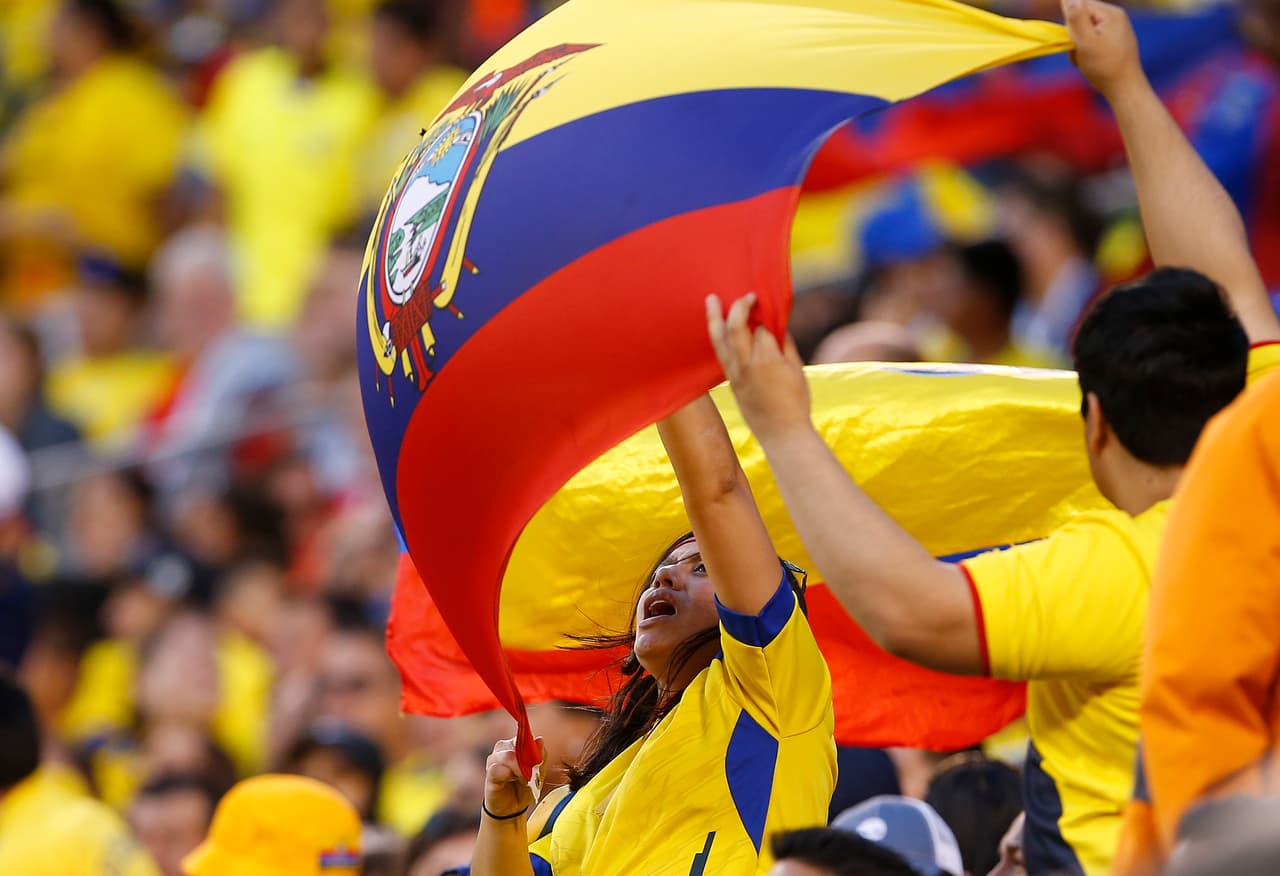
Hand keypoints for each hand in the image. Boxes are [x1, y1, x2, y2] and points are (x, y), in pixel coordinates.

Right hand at [483, 736, 543, 819]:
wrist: (512, 807)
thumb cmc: (525, 787)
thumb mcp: (539, 773)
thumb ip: (540, 756)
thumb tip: (539, 739)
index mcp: (517, 744)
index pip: (525, 737)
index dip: (533, 748)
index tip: (539, 761)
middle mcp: (504, 748)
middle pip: (516, 744)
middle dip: (527, 760)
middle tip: (533, 774)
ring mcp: (494, 760)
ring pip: (507, 756)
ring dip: (519, 769)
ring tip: (525, 780)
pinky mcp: (489, 773)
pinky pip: (496, 769)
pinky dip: (507, 775)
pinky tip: (512, 780)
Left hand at [706, 293, 811, 444]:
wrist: (781, 434)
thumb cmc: (795, 402)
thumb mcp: (797, 370)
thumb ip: (785, 345)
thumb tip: (775, 326)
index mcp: (767, 360)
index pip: (761, 329)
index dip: (766, 319)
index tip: (770, 312)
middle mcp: (747, 365)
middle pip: (735, 327)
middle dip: (738, 307)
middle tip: (745, 296)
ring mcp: (735, 374)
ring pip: (719, 340)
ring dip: (714, 318)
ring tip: (711, 300)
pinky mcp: (730, 382)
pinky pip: (720, 353)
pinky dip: (718, 336)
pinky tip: (717, 327)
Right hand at [1062, 0, 1143, 99]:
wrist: (1125, 87)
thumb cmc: (1104, 66)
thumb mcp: (1086, 42)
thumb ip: (1076, 18)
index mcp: (1111, 13)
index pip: (1080, 5)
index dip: (1071, 24)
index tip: (1075, 41)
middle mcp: (1116, 16)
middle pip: (1083, 17)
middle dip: (1075, 36)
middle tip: (1082, 53)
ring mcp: (1117, 28)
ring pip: (1086, 30)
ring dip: (1080, 45)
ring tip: (1087, 60)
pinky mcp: (1115, 40)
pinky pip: (1094, 39)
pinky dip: (1088, 50)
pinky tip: (1093, 62)